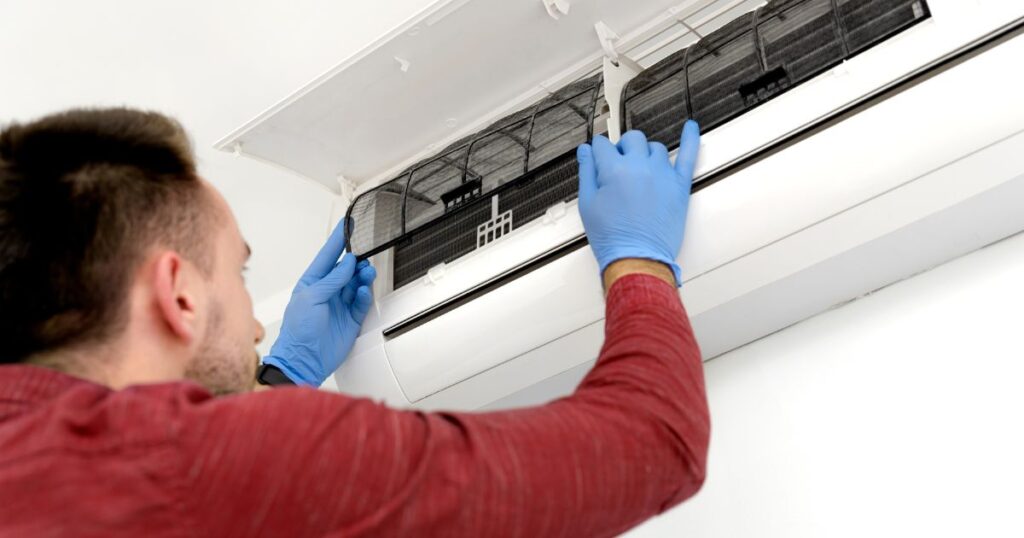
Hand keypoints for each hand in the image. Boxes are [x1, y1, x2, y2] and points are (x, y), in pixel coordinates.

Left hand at [262, 220, 376, 385]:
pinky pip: (362, 301)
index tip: (347, 225)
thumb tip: (347, 264)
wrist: (305, 360)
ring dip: (363, 276)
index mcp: (312, 283)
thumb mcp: (311, 298)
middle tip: (364, 256)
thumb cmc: (298, 331)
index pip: (327, 256)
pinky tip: (364, 290)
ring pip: (356, 284)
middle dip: (356, 261)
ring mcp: (340, 305)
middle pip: (346, 270)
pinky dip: (365, 294)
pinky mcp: (351, 319)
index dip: (337, 241)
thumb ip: (331, 280)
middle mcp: (327, 292)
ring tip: (366, 273)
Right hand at [576, 121, 700, 285]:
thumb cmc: (613, 238)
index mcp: (615, 170)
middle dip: (622, 147)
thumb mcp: (588, 204)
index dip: (598, 151)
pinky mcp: (679, 186)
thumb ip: (586, 172)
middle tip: (619, 163)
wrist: (637, 258)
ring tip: (641, 167)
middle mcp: (640, 167)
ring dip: (646, 153)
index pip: (603, 145)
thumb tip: (585, 152)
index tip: (598, 156)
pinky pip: (689, 155)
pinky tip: (691, 128)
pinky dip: (691, 139)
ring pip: (655, 148)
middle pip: (632, 139)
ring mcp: (662, 174)